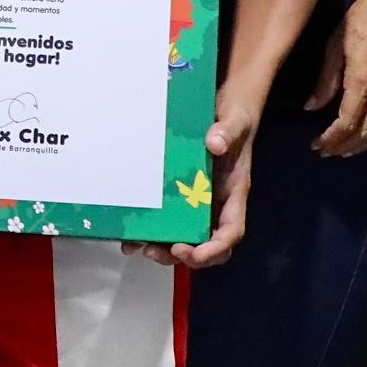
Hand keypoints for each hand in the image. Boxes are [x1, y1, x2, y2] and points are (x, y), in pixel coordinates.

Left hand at [132, 106, 263, 268]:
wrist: (223, 111)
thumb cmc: (234, 119)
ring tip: (140, 247)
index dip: (214, 249)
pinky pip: (168, 221)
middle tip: (157, 252)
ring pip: (185, 238)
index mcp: (233, 194)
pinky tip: (131, 236)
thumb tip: (214, 144)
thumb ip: (228, 132)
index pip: (230, 231)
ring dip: (164, 250)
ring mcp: (197, 203)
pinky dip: (151, 233)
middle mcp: (216, 205)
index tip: (194, 254)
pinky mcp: (180, 197)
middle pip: (206, 244)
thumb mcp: (235, 121)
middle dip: (184, 255)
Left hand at [309, 0, 366, 155]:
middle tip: (326, 152)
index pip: (346, 122)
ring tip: (345, 151)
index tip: (316, 144)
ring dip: (363, 145)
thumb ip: (326, 79)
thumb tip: (311, 107)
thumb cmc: (365, 13)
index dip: (330, 138)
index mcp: (364, 79)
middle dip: (343, 146)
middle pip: (364, 132)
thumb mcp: (337, 42)